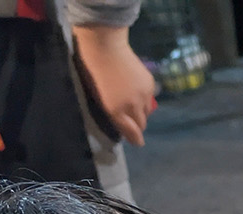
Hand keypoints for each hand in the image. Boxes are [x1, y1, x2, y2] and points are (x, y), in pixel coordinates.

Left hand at [72, 25, 157, 145]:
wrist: (104, 43)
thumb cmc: (91, 69)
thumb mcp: (97, 96)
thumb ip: (111, 112)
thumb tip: (122, 123)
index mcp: (116, 110)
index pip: (133, 133)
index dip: (135, 139)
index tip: (136, 141)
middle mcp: (134, 106)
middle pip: (142, 124)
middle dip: (136, 124)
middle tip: (127, 116)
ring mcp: (144, 95)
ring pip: (147, 111)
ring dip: (140, 110)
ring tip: (130, 101)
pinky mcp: (150, 84)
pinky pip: (149, 98)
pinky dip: (143, 97)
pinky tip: (134, 88)